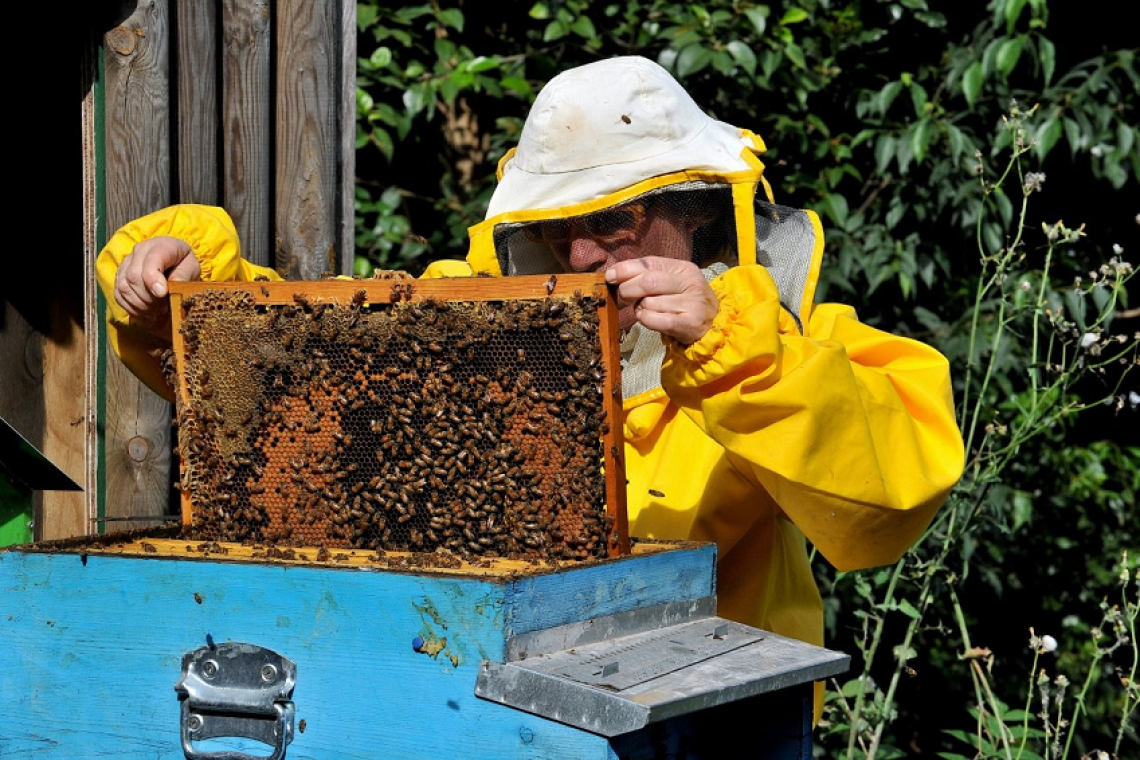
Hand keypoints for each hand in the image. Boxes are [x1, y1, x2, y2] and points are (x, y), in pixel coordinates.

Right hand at [113, 235, 201, 338]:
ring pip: (124, 287)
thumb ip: (182, 276)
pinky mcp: (119, 277)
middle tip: (164, 307)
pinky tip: (147, 312)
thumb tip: (168, 290)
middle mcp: (139, 251)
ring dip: (141, 305)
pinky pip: (119, 295)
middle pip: (134, 276)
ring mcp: (126, 263)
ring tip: (158, 311)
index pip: (151, 261)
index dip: (153, 279)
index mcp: (161, 245)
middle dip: (149, 297)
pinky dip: (132, 308)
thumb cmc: (183, 265)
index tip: (162, 294)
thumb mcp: (191, 268)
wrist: (172, 261)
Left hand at [604, 256, 718, 343]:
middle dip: (628, 290)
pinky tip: (651, 319)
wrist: (713, 325)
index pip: (649, 263)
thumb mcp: (672, 282)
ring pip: (649, 303)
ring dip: (640, 308)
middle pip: (647, 282)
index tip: (611, 276)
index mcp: (683, 267)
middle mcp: (690, 283)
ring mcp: (692, 303)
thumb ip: (647, 274)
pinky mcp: (689, 323)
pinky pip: (654, 319)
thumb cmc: (684, 302)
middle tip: (624, 297)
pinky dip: (645, 320)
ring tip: (648, 310)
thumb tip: (614, 274)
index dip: (625, 269)